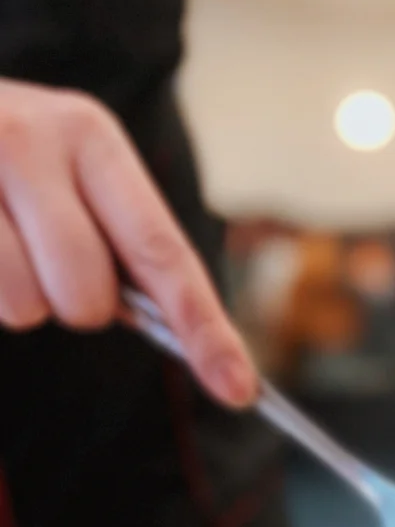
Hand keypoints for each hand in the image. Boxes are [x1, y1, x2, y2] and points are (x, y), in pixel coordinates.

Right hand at [0, 79, 255, 406]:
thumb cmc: (3, 164)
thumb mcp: (64, 173)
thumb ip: (118, 242)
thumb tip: (186, 337)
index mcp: (90, 136)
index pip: (163, 253)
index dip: (205, 330)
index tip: (239, 391)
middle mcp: (32, 139)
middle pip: (88, 295)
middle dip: (75, 305)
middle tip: (44, 261)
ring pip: (24, 305)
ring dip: (15, 300)